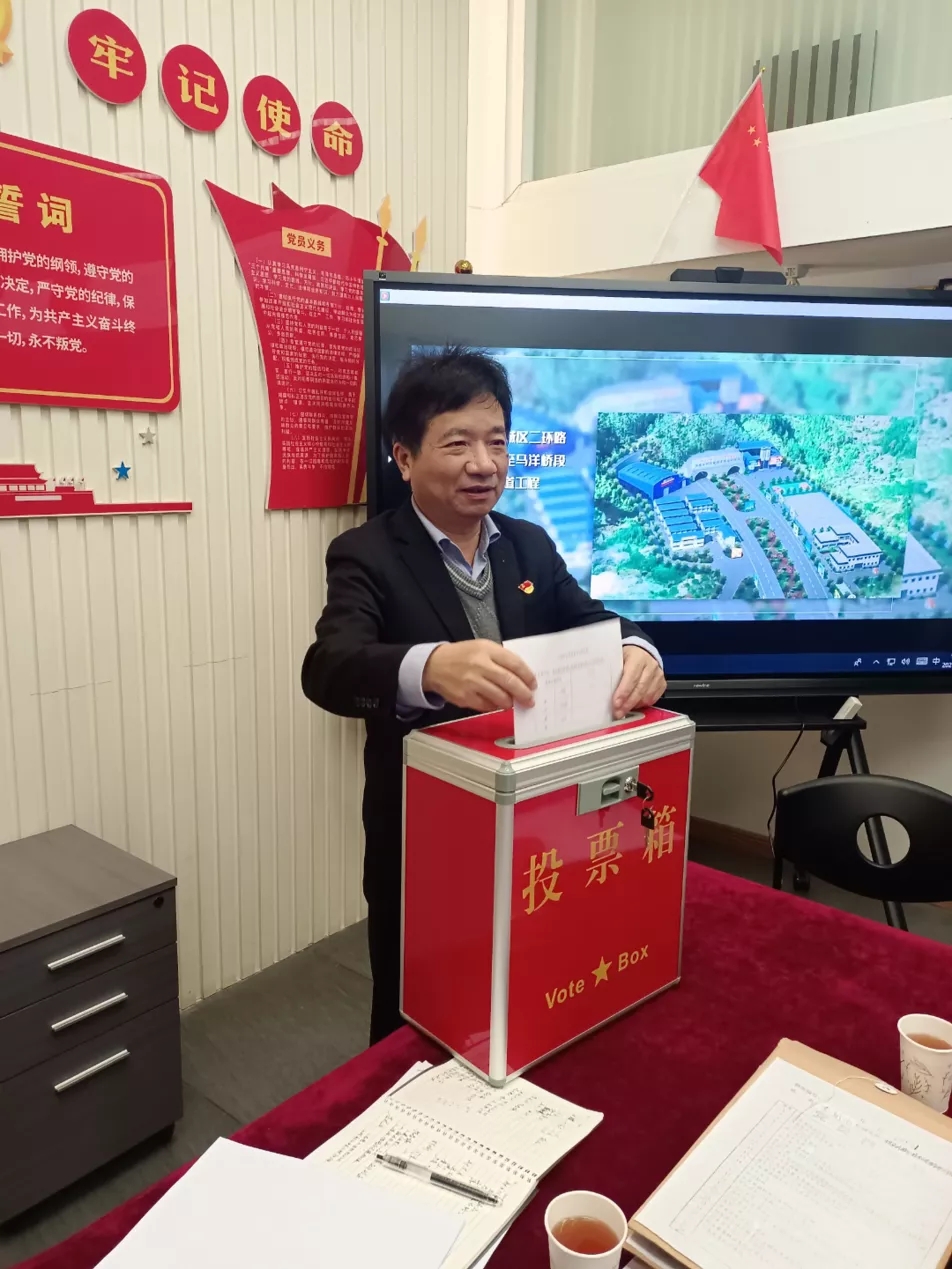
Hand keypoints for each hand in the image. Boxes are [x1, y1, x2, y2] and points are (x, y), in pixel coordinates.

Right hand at [422, 640, 536, 712]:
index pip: (514, 664)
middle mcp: (480, 665)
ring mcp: (472, 683)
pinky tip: (496, 703)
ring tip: (512, 703)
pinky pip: (487, 706)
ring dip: (510, 702)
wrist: (434, 665)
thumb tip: (521, 677)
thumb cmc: (462, 656)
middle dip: (524, 693)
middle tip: (530, 700)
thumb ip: (501, 659)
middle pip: (510, 682)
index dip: (527, 676)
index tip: (533, 684)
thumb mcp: (481, 648)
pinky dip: (495, 706)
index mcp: (487, 650)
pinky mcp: (465, 697)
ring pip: (500, 697)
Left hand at [613, 646, 665, 717]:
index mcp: (638, 657)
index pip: (631, 678)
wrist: (642, 652)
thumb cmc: (626, 656)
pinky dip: (643, 704)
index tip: (615, 704)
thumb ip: (612, 671)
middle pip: (639, 689)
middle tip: (618, 713)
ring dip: (634, 706)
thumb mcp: (617, 658)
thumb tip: (603, 688)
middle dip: (627, 703)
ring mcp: (658, 675)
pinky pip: (653, 698)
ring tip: (623, 711)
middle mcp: (651, 666)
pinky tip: (634, 705)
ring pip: (647, 696)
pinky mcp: (662, 683)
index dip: (623, 692)